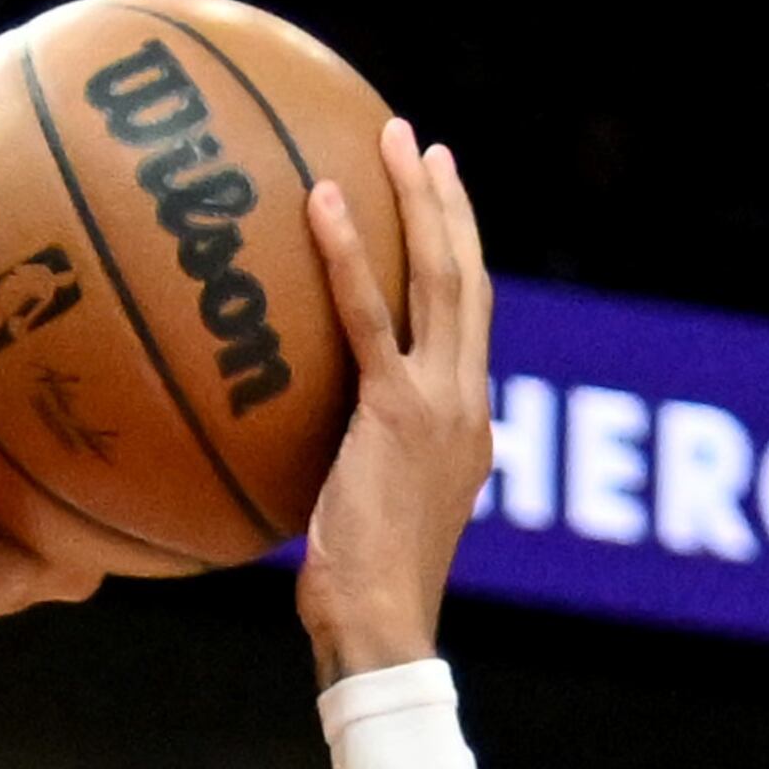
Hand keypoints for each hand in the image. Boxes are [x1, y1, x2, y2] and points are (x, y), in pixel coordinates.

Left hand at [296, 118, 494, 687]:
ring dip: (420, 200)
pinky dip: (349, 252)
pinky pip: (369, 315)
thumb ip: (350, 469)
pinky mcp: (397, 412)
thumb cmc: (359, 600)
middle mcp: (467, 404)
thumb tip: (298, 453)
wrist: (381, 629)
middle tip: (424, 145)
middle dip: (450, 206)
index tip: (441, 208)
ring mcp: (440, 405)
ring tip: (395, 138)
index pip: (469, 327)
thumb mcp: (364, 520)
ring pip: (441, 278)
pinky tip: (321, 198)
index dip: (459, 259)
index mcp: (468, 427)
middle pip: (470, 281)